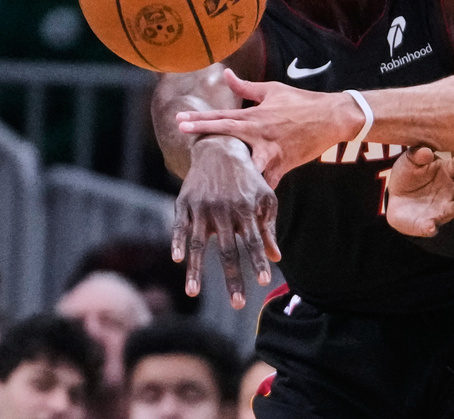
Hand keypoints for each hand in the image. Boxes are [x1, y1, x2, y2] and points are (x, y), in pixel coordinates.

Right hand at [172, 136, 280, 308]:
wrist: (220, 149)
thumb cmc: (248, 180)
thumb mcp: (264, 199)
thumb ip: (268, 229)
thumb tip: (276, 258)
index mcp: (247, 210)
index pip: (254, 242)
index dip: (259, 261)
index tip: (264, 281)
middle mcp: (225, 211)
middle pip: (228, 250)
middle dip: (233, 278)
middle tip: (238, 304)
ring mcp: (202, 208)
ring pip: (198, 244)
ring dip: (195, 270)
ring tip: (193, 293)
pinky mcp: (184, 204)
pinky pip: (179, 227)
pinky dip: (176, 242)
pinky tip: (176, 260)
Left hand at [176, 68, 357, 187]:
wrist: (332, 117)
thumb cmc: (302, 102)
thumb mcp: (273, 90)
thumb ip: (246, 86)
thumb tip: (225, 74)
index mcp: (256, 115)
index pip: (223, 116)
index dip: (200, 118)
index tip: (180, 121)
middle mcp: (260, 133)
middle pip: (226, 136)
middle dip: (203, 135)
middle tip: (183, 134)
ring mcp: (272, 151)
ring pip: (246, 165)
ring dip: (230, 171)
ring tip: (210, 179)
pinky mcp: (284, 165)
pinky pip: (267, 181)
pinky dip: (257, 190)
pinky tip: (244, 201)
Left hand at [386, 146, 453, 236]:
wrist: (393, 199)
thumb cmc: (408, 175)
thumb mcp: (410, 161)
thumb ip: (417, 155)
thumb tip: (426, 152)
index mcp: (448, 173)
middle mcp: (451, 192)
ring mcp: (442, 210)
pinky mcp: (428, 225)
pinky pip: (431, 227)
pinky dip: (431, 227)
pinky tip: (430, 226)